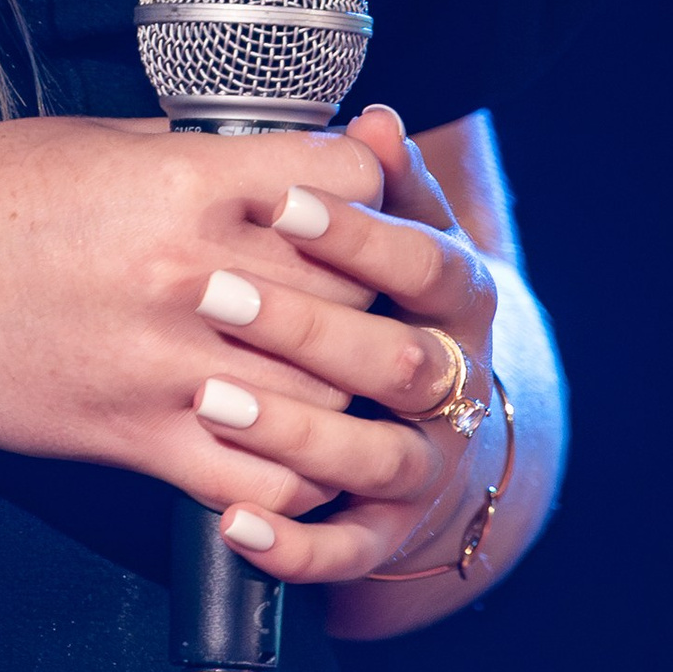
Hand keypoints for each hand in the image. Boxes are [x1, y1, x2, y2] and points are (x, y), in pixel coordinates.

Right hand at [0, 105, 478, 548]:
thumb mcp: (91, 140)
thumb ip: (191, 154)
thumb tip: (269, 152)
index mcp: (181, 183)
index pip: (346, 187)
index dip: (368, 192)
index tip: (358, 202)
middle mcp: (186, 273)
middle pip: (353, 293)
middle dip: (372, 293)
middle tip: (368, 295)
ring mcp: (163, 365)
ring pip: (324, 396)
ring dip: (345, 391)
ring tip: (341, 377)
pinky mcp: (132, 439)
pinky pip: (256, 480)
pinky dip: (293, 477)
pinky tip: (295, 455)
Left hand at [193, 102, 505, 586]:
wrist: (438, 418)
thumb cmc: (392, 300)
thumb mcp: (396, 233)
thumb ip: (380, 183)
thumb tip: (373, 120)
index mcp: (462, 301)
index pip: (427, 265)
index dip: (360, 236)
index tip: (283, 204)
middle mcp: (459, 387)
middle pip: (404, 363)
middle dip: (308, 329)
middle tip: (214, 296)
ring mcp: (428, 466)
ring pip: (377, 458)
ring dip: (295, 431)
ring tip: (210, 399)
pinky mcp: (389, 532)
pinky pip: (346, 551)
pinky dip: (292, 544)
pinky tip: (232, 518)